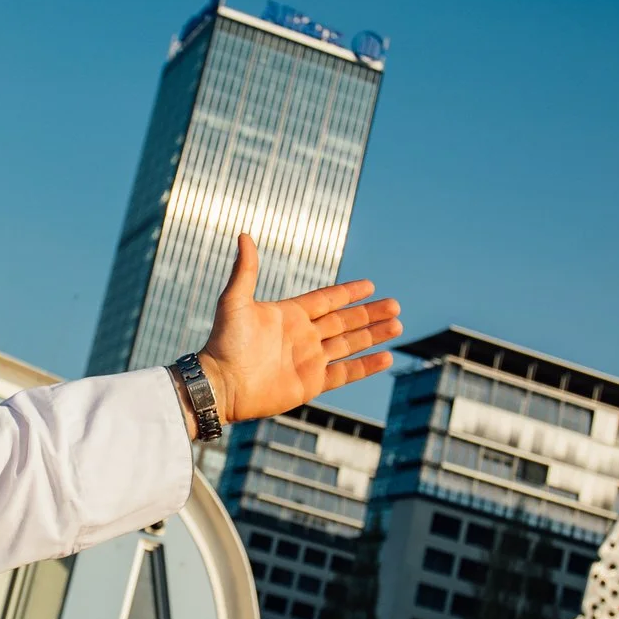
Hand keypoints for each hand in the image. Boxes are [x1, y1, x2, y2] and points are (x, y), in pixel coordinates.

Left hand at [194, 232, 401, 427]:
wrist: (221, 384)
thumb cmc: (224, 343)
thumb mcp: (235, 301)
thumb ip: (246, 270)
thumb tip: (244, 234)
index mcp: (289, 315)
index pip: (326, 300)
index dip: (348, 293)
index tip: (370, 285)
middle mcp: (303, 336)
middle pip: (344, 321)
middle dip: (370, 313)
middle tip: (396, 305)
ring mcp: (309, 360)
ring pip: (350, 344)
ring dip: (373, 335)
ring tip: (398, 326)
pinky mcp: (311, 383)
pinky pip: (345, 373)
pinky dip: (366, 366)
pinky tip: (386, 357)